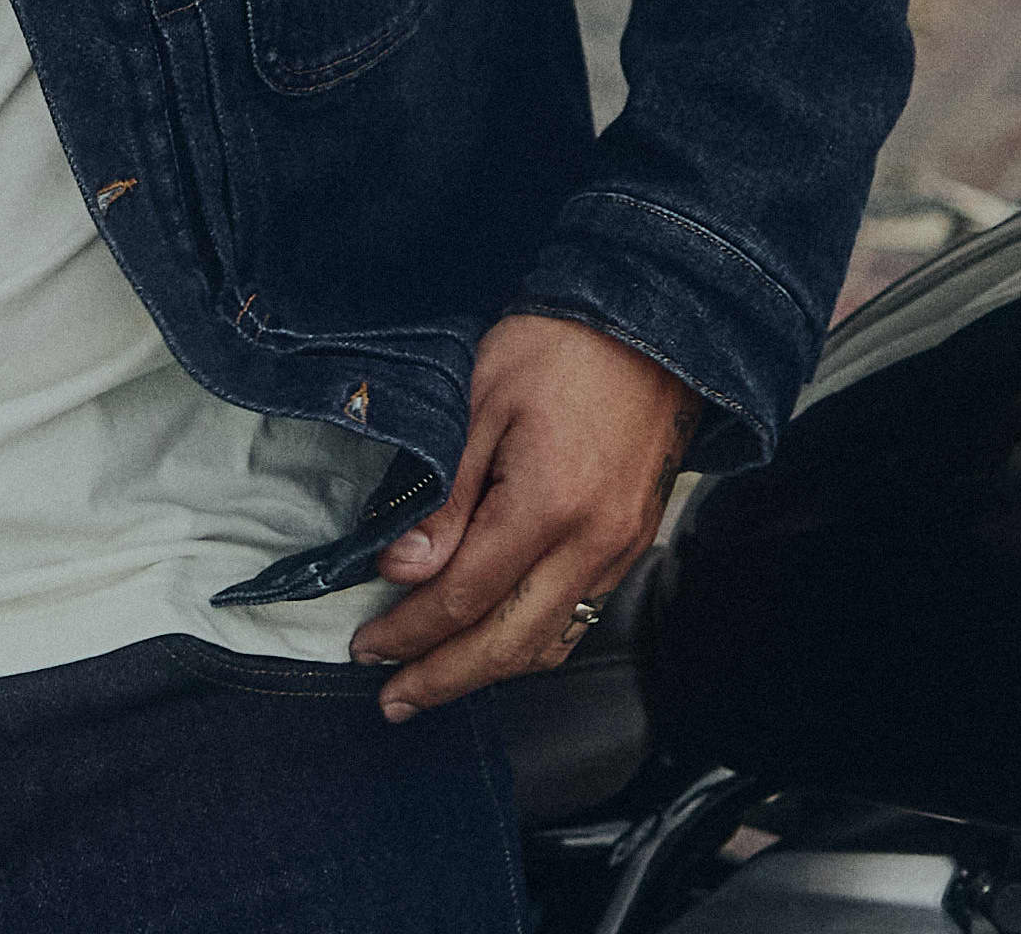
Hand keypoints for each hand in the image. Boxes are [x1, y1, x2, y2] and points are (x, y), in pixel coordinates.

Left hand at [350, 310, 697, 720]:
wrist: (652, 321)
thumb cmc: (561, 344)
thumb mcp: (481, 401)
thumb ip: (444, 495)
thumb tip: (402, 567)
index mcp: (548, 505)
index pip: (464, 596)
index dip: (410, 630)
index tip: (368, 644)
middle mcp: (591, 543)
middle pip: (509, 644)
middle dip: (444, 679)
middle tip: (394, 699)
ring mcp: (620, 547)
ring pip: (551, 643)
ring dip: (490, 671)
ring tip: (438, 680)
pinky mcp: (633, 540)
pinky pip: (581, 616)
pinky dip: (534, 643)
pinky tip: (501, 642)